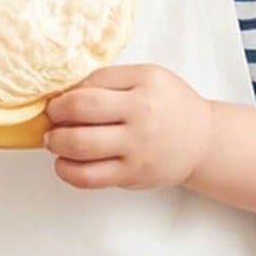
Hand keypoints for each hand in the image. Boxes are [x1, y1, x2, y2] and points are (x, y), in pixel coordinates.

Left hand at [44, 64, 211, 190]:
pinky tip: (65, 163)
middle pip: (80, 110)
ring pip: (78, 145)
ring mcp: (137, 146)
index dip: (68, 92)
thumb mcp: (150, 78)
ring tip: (56, 140)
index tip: (61, 100)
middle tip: (53, 118)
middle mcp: (142, 113)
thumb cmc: (170, 106)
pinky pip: (86, 176)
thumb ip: (112, 80)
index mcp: (146, 82)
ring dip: (56, 142)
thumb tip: (66, 93)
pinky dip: (66, 170)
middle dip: (55, 114)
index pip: (92, 82)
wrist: (202, 140)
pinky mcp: (132, 174)